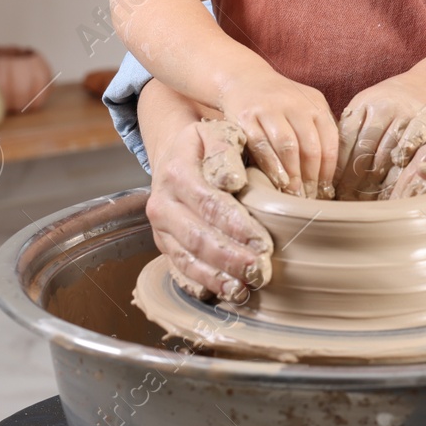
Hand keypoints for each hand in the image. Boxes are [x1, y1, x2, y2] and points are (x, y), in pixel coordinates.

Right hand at [144, 118, 274, 301]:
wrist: (174, 156)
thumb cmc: (206, 145)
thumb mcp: (217, 132)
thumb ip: (225, 150)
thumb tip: (233, 181)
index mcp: (176, 172)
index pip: (210, 204)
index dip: (237, 226)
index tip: (265, 242)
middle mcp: (162, 203)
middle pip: (197, 237)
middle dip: (231, 258)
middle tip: (261, 271)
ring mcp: (160, 228)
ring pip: (187, 258)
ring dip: (218, 277)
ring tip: (246, 289)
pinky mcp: (164, 245)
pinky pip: (180, 269)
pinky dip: (202, 284)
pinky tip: (225, 293)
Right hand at [217, 65, 337, 197]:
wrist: (244, 79)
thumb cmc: (280, 103)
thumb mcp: (305, 108)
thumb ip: (319, 131)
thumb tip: (330, 175)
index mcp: (315, 104)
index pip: (330, 140)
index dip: (328, 169)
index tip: (326, 189)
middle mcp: (295, 104)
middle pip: (310, 146)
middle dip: (311, 176)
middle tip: (310, 196)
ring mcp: (270, 109)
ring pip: (288, 146)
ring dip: (293, 174)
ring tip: (295, 193)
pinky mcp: (247, 117)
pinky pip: (262, 146)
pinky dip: (271, 166)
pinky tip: (278, 181)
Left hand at [335, 72, 425, 199]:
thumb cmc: (393, 100)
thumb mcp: (368, 103)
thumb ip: (352, 125)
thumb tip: (332, 161)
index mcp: (364, 101)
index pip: (346, 137)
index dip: (338, 163)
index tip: (333, 182)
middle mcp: (384, 107)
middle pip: (364, 149)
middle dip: (353, 177)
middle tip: (346, 196)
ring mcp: (405, 116)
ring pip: (384, 155)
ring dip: (373, 180)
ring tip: (364, 197)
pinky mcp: (424, 126)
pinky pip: (407, 154)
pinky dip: (397, 172)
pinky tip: (388, 186)